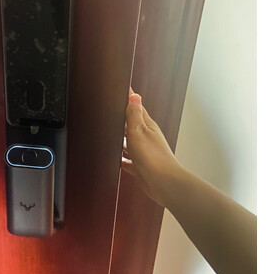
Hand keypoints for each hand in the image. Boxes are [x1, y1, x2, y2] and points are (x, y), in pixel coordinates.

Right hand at [121, 87, 183, 206]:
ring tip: (110, 134)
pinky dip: (121, 159)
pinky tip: (114, 160)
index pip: (137, 108)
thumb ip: (134, 114)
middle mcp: (146, 138)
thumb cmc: (152, 157)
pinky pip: (128, 161)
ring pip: (129, 143)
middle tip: (112, 111)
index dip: (129, 99)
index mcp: (147, 126)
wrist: (163, 184)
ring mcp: (144, 153)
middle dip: (122, 119)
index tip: (123, 90)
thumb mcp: (138, 131)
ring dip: (121, 139)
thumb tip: (134, 95)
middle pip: (132, 125)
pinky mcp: (140, 167)